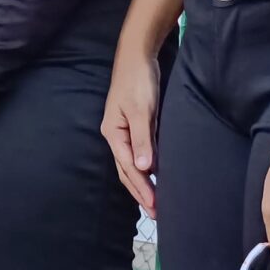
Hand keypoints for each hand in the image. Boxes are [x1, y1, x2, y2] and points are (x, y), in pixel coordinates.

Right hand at [100, 46, 161, 212]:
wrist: (137, 56)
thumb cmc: (138, 81)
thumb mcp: (142, 110)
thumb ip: (143, 139)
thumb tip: (145, 168)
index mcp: (114, 134)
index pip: (129, 168)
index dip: (142, 188)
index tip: (155, 206)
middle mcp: (116, 135)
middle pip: (127, 171)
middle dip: (140, 192)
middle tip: (155, 213)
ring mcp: (124, 131)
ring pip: (131, 164)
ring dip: (142, 183)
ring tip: (155, 201)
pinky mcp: (134, 125)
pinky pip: (138, 153)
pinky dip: (146, 167)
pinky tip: (154, 174)